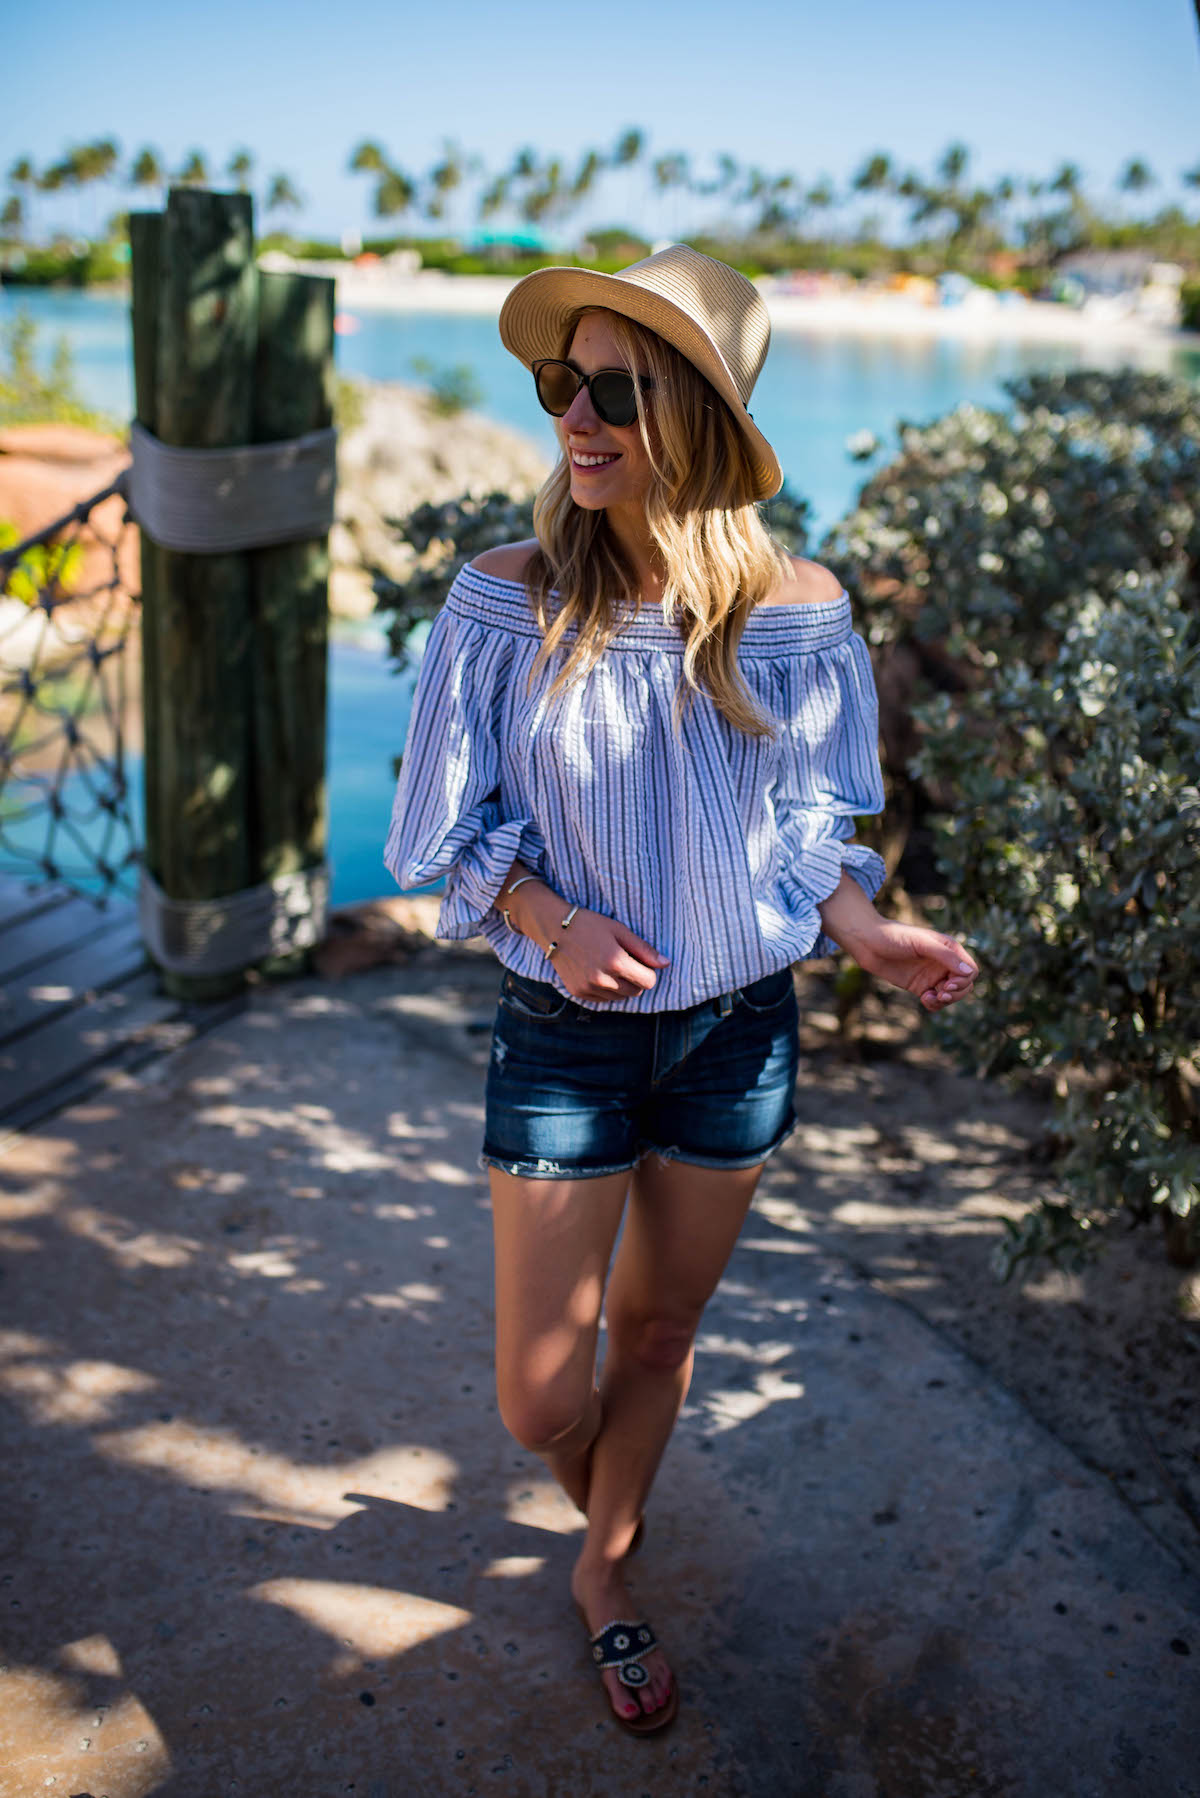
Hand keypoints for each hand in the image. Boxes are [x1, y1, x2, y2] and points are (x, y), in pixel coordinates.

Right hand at [550, 906, 670, 1001]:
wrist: (555, 928)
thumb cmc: (590, 925)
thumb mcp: (620, 930)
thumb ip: (644, 949)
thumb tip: (666, 963)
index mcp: (616, 962)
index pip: (648, 981)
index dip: (648, 971)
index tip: (640, 961)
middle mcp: (603, 980)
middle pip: (636, 992)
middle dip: (636, 979)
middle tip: (624, 961)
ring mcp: (589, 988)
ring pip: (620, 998)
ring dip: (621, 986)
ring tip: (609, 966)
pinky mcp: (579, 993)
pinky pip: (603, 1000)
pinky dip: (606, 990)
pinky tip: (598, 972)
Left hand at [855, 920, 978, 1012]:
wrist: (868, 943)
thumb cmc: (895, 936)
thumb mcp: (922, 943)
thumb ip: (945, 957)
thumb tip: (968, 973)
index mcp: (949, 949)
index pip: (970, 970)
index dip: (964, 980)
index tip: (947, 984)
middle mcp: (943, 963)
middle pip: (964, 986)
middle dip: (956, 994)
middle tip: (940, 994)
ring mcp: (932, 976)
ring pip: (951, 996)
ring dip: (945, 1001)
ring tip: (929, 997)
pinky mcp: (920, 986)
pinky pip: (935, 1001)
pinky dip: (934, 1004)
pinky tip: (923, 998)